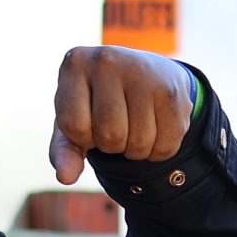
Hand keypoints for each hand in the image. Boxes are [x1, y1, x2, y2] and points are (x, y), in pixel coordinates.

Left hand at [49, 46, 191, 183]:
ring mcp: (144, 73)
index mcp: (75, 64)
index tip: (91, 119)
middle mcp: (108, 59)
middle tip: (118, 123)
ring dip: (136, 150)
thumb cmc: (100, 102)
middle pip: (110, 136)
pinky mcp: (173, 91)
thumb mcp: (75, 120)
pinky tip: (155, 127)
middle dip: (112, 144)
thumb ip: (64, 150)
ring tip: (135, 124)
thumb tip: (65, 178)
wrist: (146, 75)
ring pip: (139, 144)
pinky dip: (158, 151)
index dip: (83, 136)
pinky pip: (165, 146)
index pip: (74, 126)